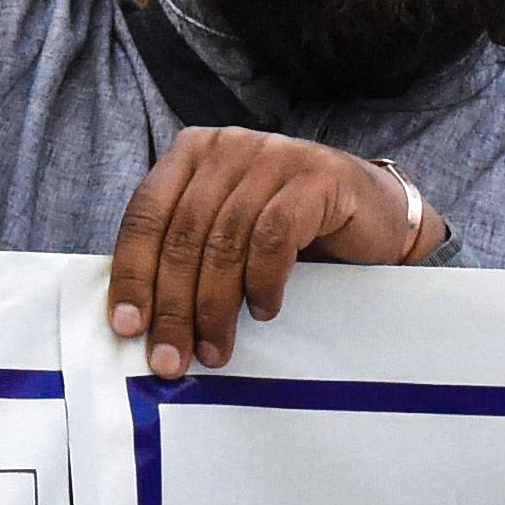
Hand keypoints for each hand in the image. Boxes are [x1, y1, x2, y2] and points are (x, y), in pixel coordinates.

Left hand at [105, 128, 436, 380]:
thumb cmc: (292, 232)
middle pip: (182, 234)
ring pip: (224, 241)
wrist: (376, 217)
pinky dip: (262, 281)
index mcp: (192, 153)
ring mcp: (273, 156)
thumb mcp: (227, 234)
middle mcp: (227, 146)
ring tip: (215, 349)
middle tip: (172, 358)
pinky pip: (273, 237)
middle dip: (172, 305)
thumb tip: (139, 319)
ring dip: (214, 306)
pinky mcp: (316, 177)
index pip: (146, 214)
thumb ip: (186, 254)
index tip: (127, 326)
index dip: (132, 273)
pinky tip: (264, 310)